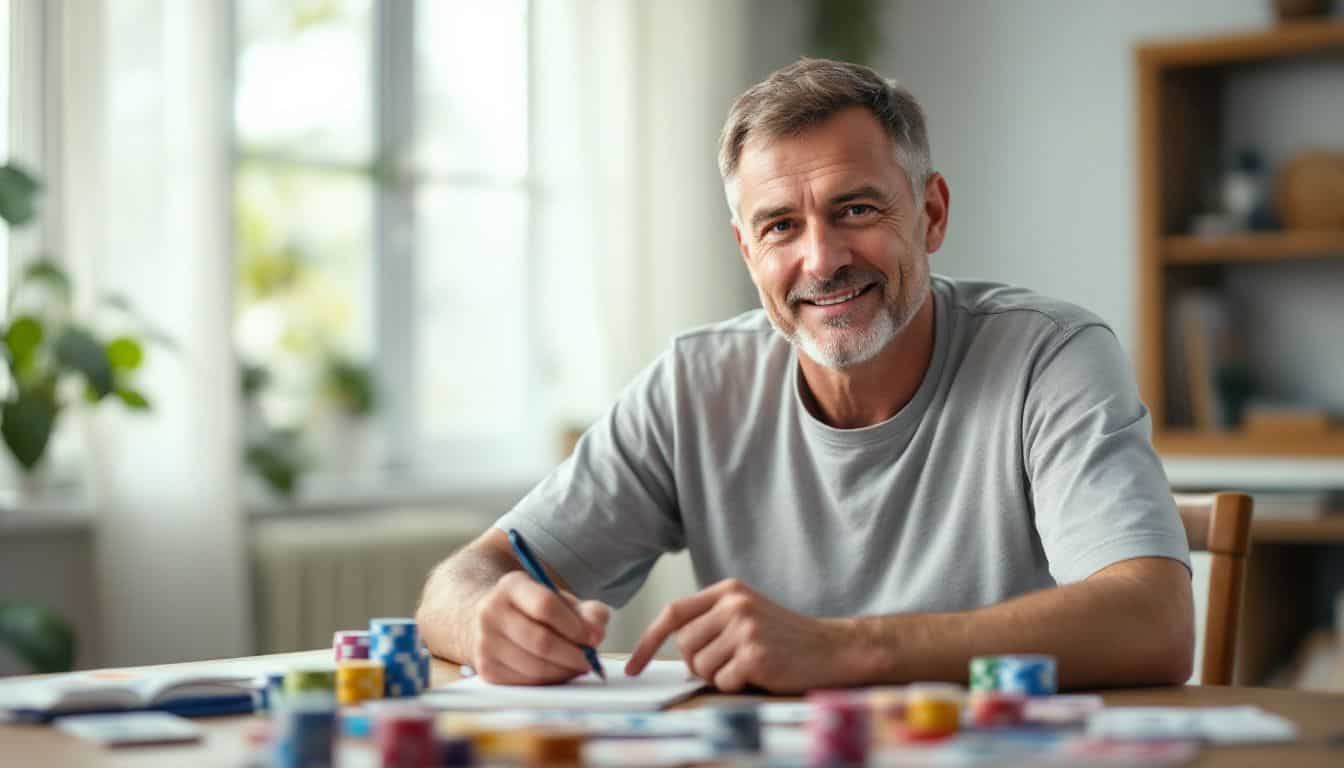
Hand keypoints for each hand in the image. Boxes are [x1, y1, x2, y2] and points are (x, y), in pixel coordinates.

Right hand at [468, 570, 610, 684]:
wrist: (495, 620)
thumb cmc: (535, 610)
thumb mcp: (562, 601)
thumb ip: (588, 611)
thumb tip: (596, 633)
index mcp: (511, 586)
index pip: (545, 605)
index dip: (574, 626)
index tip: (593, 638)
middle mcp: (491, 612)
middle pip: (540, 641)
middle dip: (573, 655)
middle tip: (591, 660)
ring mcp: (485, 642)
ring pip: (534, 666)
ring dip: (564, 671)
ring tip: (578, 666)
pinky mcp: (486, 669)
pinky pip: (526, 682)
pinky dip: (549, 681)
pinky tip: (560, 672)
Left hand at [624, 578, 855, 692]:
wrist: (832, 648)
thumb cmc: (785, 637)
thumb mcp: (746, 614)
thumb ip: (711, 620)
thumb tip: (672, 646)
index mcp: (728, 590)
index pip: (674, 612)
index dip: (649, 640)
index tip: (633, 665)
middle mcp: (734, 604)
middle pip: (685, 645)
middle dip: (699, 663)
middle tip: (729, 664)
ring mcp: (745, 628)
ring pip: (701, 666)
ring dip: (719, 676)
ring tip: (747, 666)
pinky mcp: (755, 655)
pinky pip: (722, 682)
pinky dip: (736, 686)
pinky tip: (759, 675)